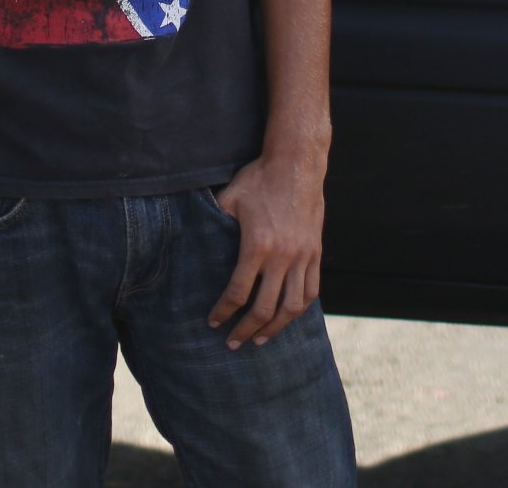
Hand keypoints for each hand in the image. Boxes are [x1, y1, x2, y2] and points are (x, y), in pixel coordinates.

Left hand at [205, 145, 324, 348]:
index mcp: (257, 245)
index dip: (224, 312)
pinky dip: (299, 308)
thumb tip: (192, 238)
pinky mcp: (315, 252)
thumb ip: (213, 222)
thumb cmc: (259, 179)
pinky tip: (288, 316)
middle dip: (246, 330)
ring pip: (292, 306)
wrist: (297, 163)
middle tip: (233, 344)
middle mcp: (282, 256)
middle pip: (264, 308)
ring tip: (261, 339)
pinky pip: (311, 290)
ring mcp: (303, 256)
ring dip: (276, 328)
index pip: (238, 292)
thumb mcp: (229, 198)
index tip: (214, 323)